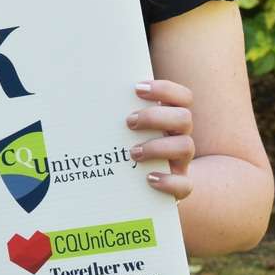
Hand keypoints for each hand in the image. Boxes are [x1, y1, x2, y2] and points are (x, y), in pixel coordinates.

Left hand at [127, 79, 194, 199]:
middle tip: (129, 122)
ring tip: (132, 153)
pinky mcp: (181, 185)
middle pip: (184, 118)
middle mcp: (181, 136)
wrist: (152, 179)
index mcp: (172, 117)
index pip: (183, 97)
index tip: (136, 89)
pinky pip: (185, 184)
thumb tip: (89, 98)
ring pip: (186, 147)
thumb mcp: (130, 127)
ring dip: (157, 148)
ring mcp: (183, 161)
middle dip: (154, 118)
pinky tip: (148, 178)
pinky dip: (167, 181)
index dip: (164, 90)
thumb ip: (119, 111)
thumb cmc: (135, 144)